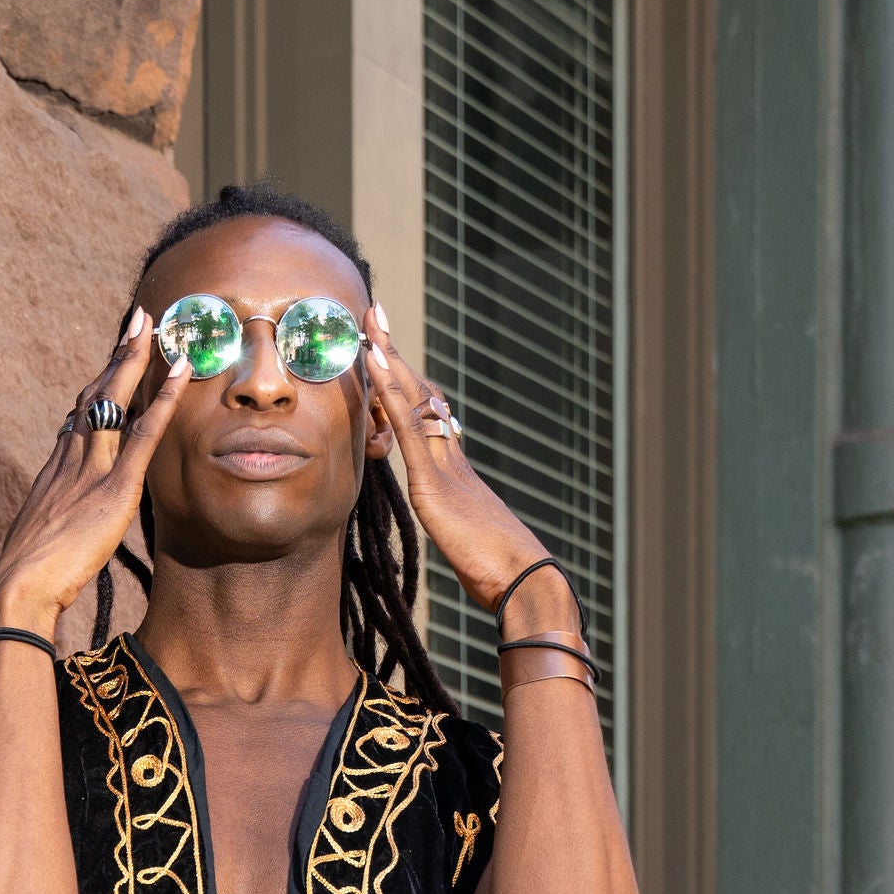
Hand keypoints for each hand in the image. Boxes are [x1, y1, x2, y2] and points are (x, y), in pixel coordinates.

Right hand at [0, 312, 189, 639]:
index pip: (79, 419)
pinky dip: (163, 398)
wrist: (16, 589)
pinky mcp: (114, 488)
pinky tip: (180, 371)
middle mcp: (69, 460)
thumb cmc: (24, 582)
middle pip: (95, 395)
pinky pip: (143, 433)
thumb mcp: (41, 545)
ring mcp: (91, 469)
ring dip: (136, 358)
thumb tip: (64, 530)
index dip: (97, 388)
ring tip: (156, 325)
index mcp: (53, 474)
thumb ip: (58, 527)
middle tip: (137, 319)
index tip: (110, 363)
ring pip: (115, 400)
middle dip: (117, 355)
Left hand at [361, 309, 571, 622]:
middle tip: (375, 314)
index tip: (390, 354)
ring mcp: (444, 464)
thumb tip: (455, 532)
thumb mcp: (465, 542)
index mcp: (455, 471)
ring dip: (390, 358)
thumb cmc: (499, 572)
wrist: (522, 579)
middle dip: (396, 354)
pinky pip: (408, 427)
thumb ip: (454, 525)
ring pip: (414, 400)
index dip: (406, 383)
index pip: (426, 416)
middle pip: (420, 394)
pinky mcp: (433, 481)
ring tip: (370, 321)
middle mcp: (451, 456)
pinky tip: (374, 362)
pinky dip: (390, 392)